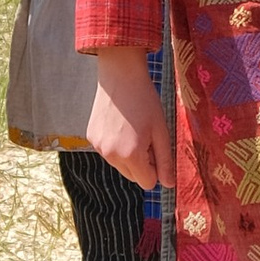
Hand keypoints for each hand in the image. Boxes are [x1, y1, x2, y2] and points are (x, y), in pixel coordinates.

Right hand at [87, 42, 172, 189]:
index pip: (147, 183)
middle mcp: (111, 155)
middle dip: (142, 163)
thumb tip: (169, 185)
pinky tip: (120, 124)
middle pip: (133, 176)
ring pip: (120, 165)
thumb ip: (165, 161)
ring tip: (132, 128)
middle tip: (145, 136)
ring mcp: (98, 147)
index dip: (155, 169)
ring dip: (129, 155)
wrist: (120, 75)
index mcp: (131, 155)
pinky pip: (108, 152)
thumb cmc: (145, 101)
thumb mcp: (161, 131)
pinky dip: (116, 145)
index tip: (156, 148)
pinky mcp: (90, 137)